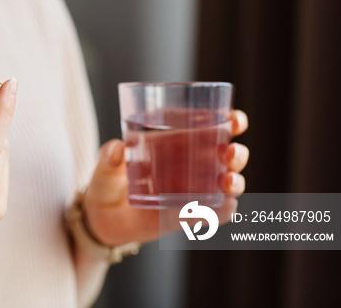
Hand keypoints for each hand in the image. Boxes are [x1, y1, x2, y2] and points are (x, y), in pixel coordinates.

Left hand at [82, 110, 248, 246]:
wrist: (103, 220)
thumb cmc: (107, 184)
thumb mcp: (105, 168)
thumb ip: (108, 157)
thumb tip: (117, 147)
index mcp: (177, 144)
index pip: (212, 127)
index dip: (231, 121)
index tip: (235, 120)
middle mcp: (192, 166)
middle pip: (228, 156)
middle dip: (237, 153)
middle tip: (229, 153)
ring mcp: (193, 192)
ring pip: (227, 185)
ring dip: (235, 182)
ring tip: (227, 181)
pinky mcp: (188, 216)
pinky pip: (212, 215)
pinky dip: (222, 212)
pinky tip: (224, 208)